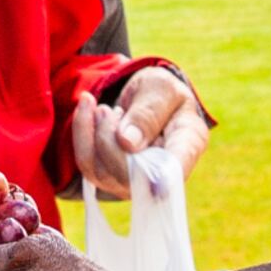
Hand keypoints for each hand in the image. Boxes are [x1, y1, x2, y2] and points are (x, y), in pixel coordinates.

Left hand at [74, 67, 207, 198]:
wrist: (145, 99)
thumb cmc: (160, 93)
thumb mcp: (160, 88)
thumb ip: (148, 112)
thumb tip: (128, 143)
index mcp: (188, 144)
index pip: (175, 170)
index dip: (158, 177)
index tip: (135, 161)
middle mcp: (163, 173)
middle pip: (128, 174)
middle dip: (107, 137)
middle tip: (107, 110)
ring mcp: (136, 182)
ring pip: (102, 172)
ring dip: (93, 134)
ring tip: (102, 109)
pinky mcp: (112, 180)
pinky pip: (88, 166)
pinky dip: (82, 135)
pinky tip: (88, 112)